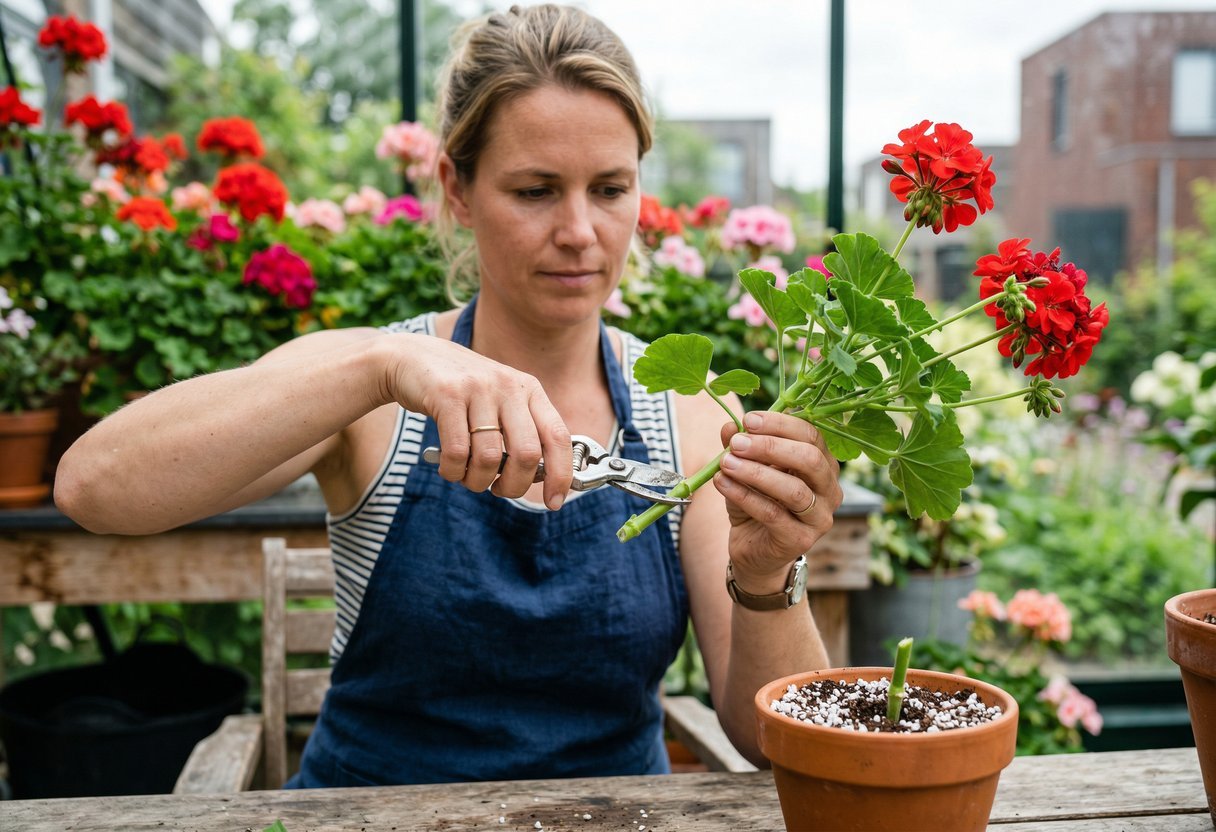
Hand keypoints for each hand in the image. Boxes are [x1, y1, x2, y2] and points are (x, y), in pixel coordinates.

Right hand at [378, 333, 572, 508]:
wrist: (412, 357)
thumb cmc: (461, 391)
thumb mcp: (500, 401)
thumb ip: (521, 432)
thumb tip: (542, 478)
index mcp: (529, 389)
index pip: (558, 436)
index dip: (561, 474)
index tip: (555, 501)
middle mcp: (509, 386)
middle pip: (527, 454)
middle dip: (514, 485)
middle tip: (499, 491)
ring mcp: (479, 388)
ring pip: (489, 458)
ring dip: (477, 481)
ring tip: (467, 477)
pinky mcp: (447, 394)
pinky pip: (457, 452)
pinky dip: (453, 471)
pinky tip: (449, 467)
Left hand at [713, 410, 841, 586]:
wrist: (754, 550)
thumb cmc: (756, 503)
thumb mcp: (746, 469)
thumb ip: (741, 448)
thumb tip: (730, 426)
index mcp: (823, 465)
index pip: (811, 435)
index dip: (780, 424)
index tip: (749, 419)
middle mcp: (830, 490)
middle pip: (809, 460)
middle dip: (771, 447)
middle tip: (737, 443)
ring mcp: (820, 518)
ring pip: (793, 490)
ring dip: (756, 472)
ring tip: (725, 463)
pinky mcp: (801, 540)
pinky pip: (773, 515)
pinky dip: (744, 496)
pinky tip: (722, 483)